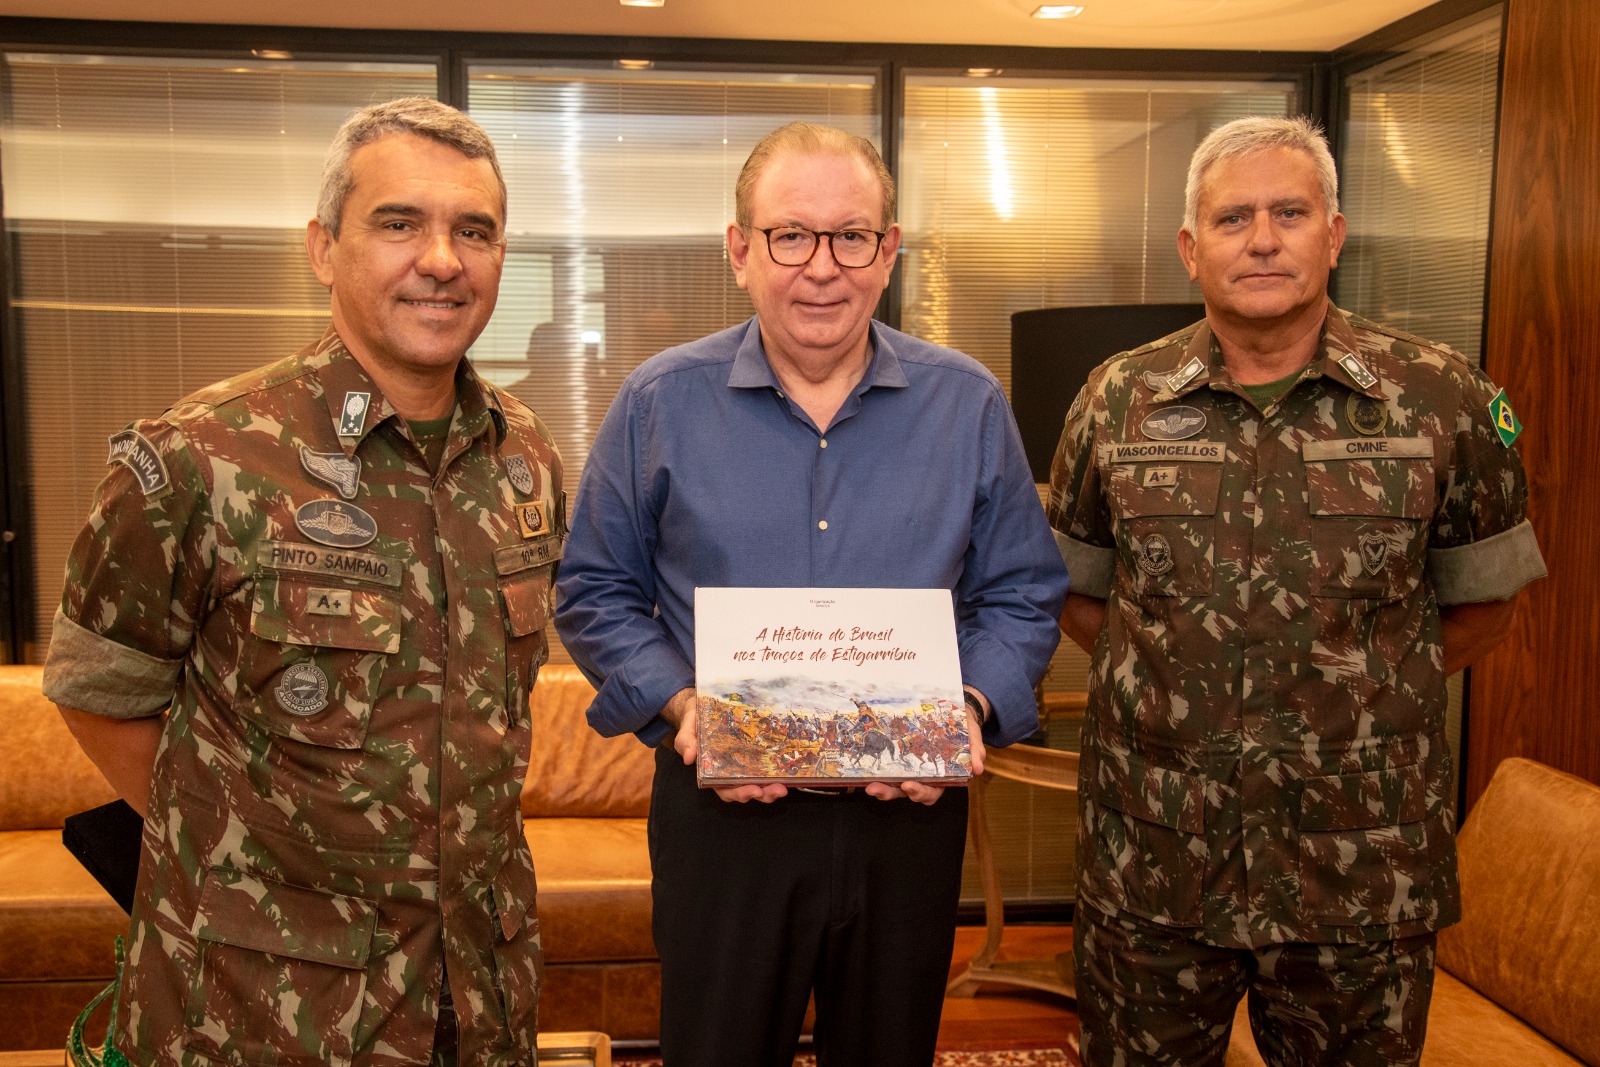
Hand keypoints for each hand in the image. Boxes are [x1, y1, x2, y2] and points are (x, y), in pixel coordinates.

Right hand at [664, 688, 786, 804]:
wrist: (701, 705)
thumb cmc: (694, 719)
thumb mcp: (688, 728)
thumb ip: (686, 741)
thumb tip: (689, 758)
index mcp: (712, 770)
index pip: (726, 789)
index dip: (739, 793)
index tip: (753, 791)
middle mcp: (729, 772)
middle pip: (746, 791)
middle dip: (762, 794)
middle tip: (776, 791)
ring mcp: (743, 764)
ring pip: (758, 784)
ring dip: (771, 790)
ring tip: (783, 788)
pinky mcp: (754, 754)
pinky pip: (766, 768)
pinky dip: (776, 774)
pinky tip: (788, 774)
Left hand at [864, 690, 987, 806]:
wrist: (955, 711)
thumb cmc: (964, 729)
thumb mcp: (973, 738)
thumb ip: (975, 751)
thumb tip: (979, 767)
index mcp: (941, 777)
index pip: (930, 793)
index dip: (920, 793)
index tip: (909, 786)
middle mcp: (922, 776)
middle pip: (905, 792)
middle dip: (891, 793)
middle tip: (877, 789)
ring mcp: (908, 767)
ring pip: (892, 784)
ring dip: (880, 787)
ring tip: (868, 785)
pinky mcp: (898, 755)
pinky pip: (885, 766)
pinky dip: (875, 770)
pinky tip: (864, 768)